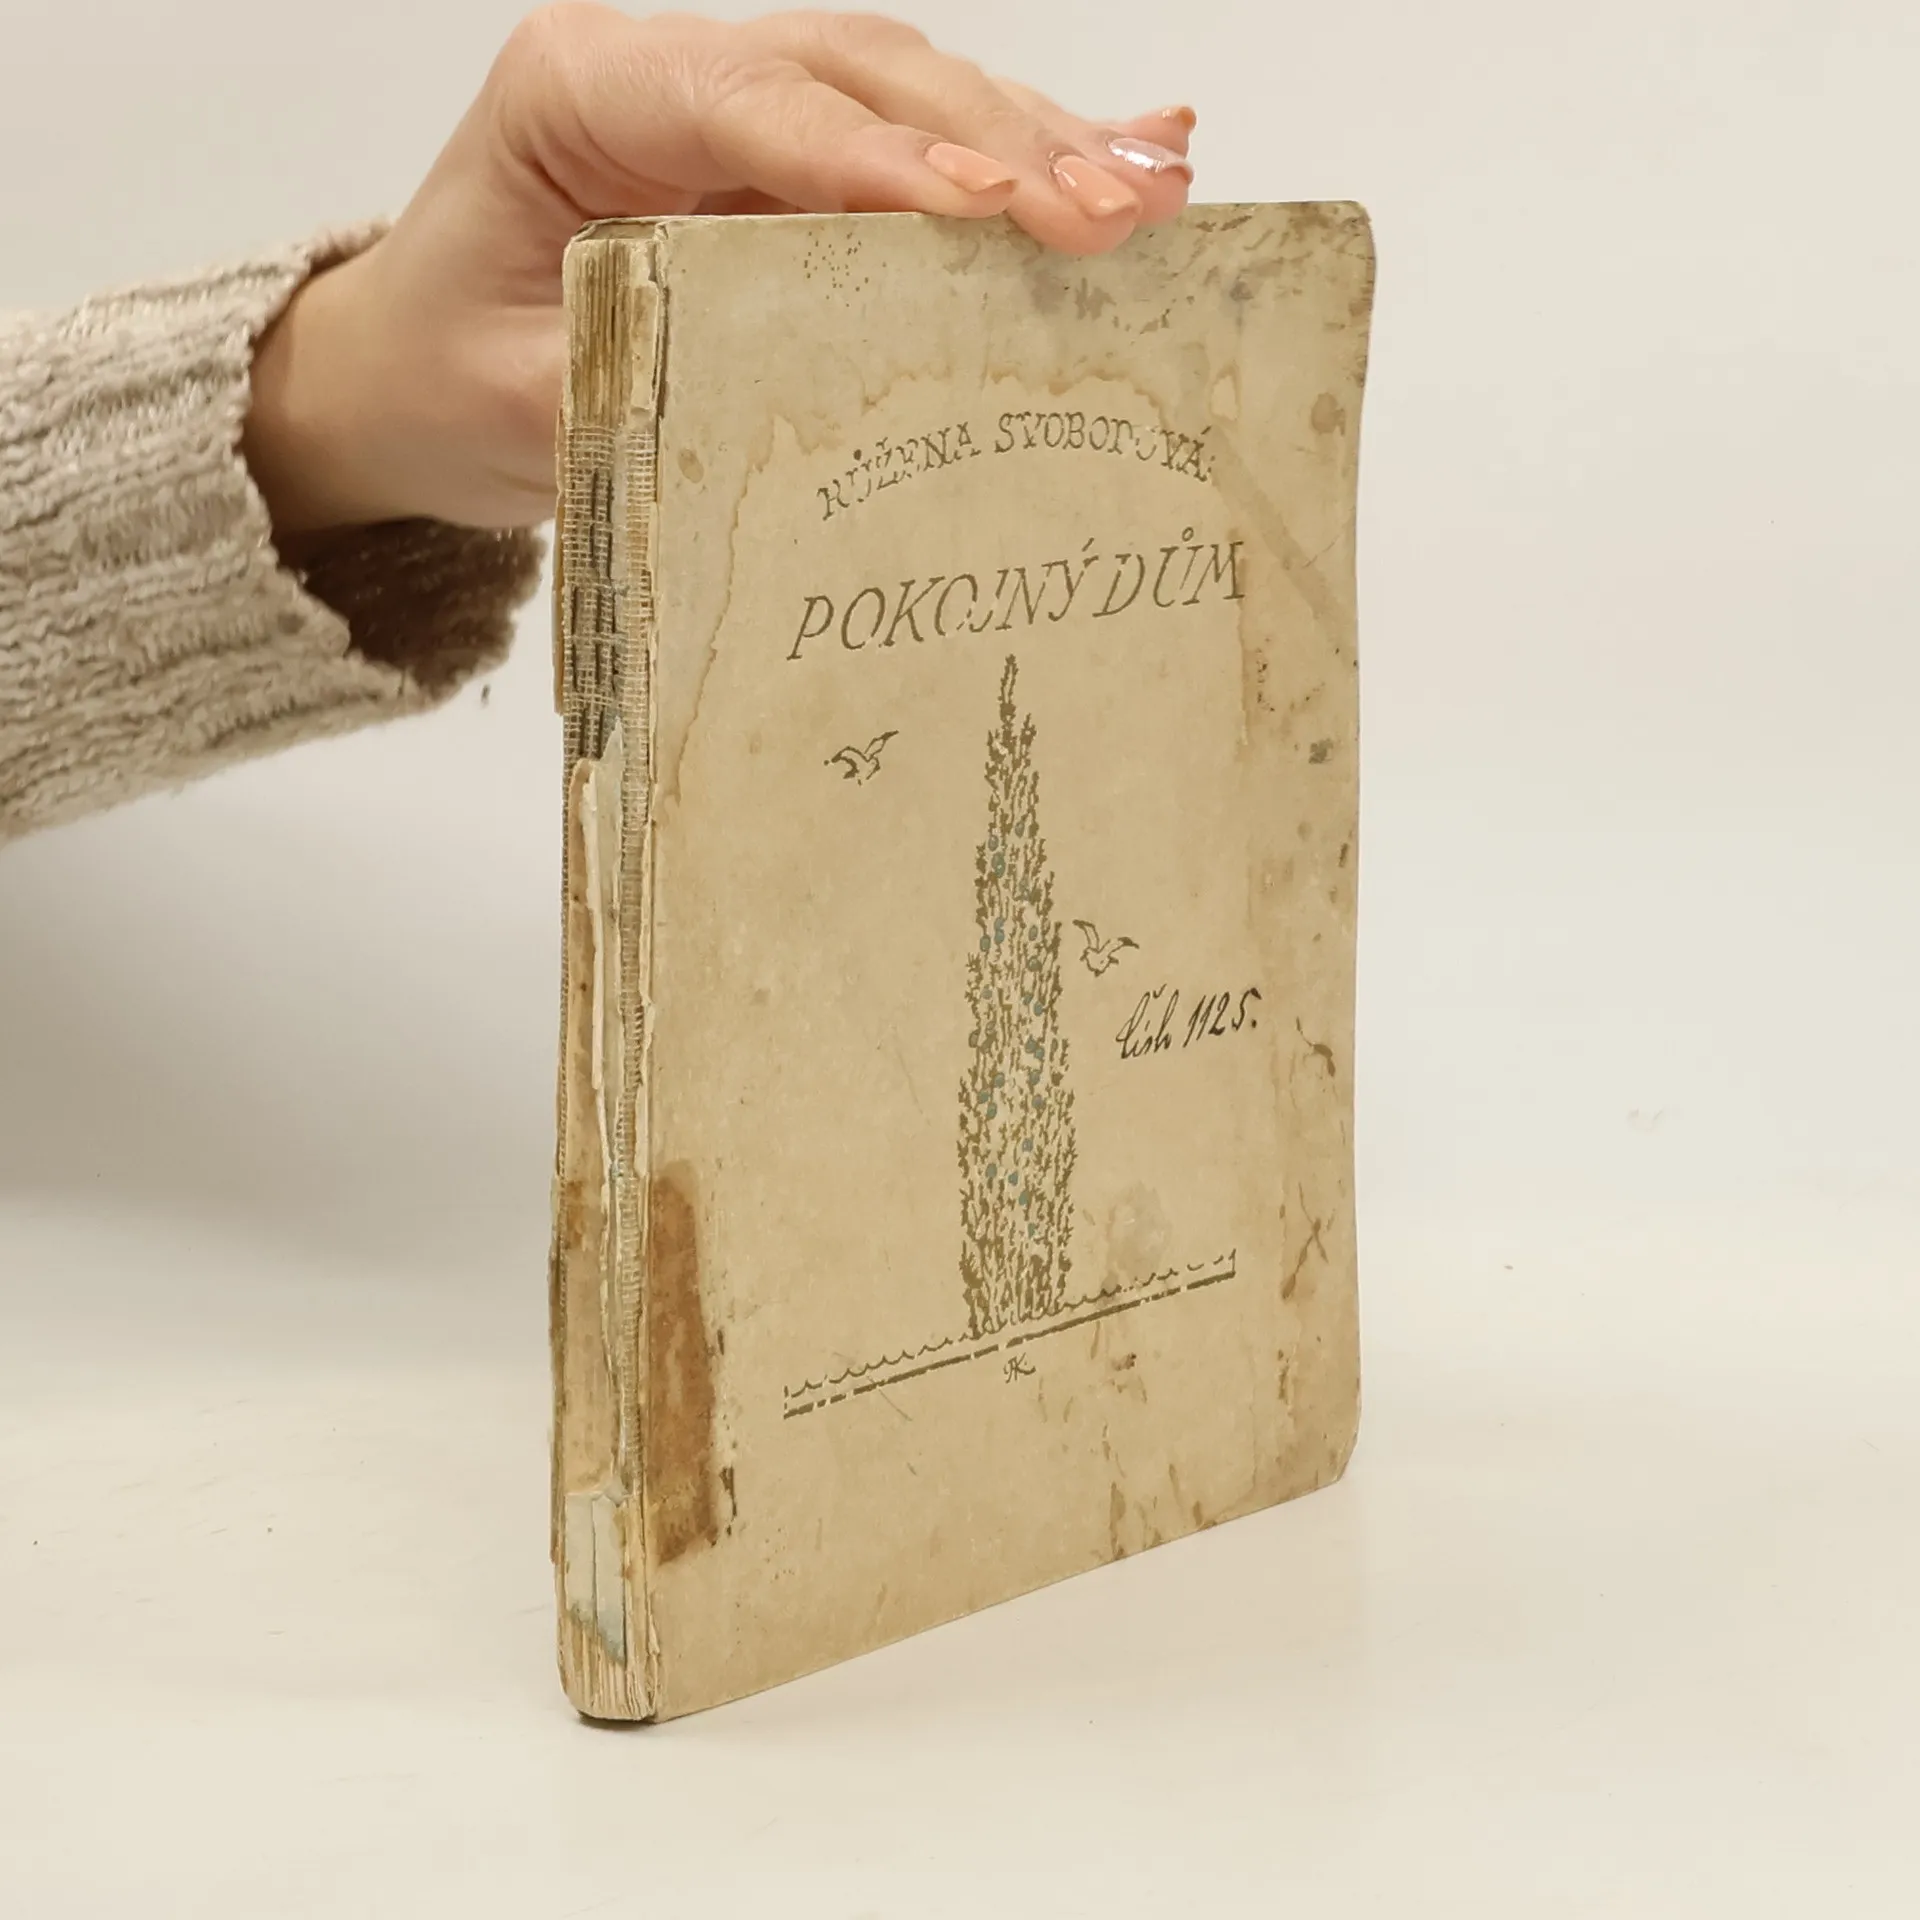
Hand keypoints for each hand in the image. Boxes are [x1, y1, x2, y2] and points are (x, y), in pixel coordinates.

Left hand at [244, 5, 1195, 536]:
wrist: (412, 372)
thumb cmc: (446, 375)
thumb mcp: (519, 403)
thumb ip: (644, 379)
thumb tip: (804, 387)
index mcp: (582, 92)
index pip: (752, 103)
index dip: (881, 156)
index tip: (992, 204)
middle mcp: (671, 72)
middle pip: (862, 77)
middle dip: (1002, 142)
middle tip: (1117, 213)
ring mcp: (738, 106)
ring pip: (911, 93)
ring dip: (1039, 141)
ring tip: (1155, 191)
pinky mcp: (786, 161)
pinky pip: (916, 141)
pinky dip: (1022, 155)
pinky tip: (1136, 149)